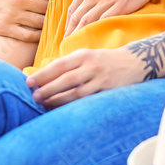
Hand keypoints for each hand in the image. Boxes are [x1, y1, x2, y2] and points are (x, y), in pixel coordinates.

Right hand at [0, 0, 50, 41]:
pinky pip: (29, 36)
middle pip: (47, 8)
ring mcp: (11, 14)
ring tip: (49, 21)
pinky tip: (38, 31)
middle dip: (52, 10)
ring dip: (46, 23)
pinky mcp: (5, 28)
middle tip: (56, 12)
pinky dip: (37, 35)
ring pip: (40, 22)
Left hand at [25, 48, 142, 108]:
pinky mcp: (110, 92)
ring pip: (77, 92)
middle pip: (66, 79)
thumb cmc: (103, 61)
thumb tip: (43, 77)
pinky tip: (65, 110)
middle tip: (34, 96)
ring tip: (45, 104)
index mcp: (83, 54)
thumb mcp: (87, 56)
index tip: (29, 82)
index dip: (43, 74)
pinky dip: (76, 106)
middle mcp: (92, 65)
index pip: (59, 65)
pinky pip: (90, 101)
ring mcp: (101, 79)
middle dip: (48, 88)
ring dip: (59, 100)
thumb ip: (69, 65)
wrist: (135, 62)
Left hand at [64, 0, 164, 36]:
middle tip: (65, 46)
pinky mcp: (121, 4)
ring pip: (86, 22)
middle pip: (76, 17)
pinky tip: (94, 44)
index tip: (67, 35)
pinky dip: (96, 34)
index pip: (73, 8)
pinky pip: (104, 22)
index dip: (68, 24)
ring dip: (78, 36)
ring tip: (75, 49)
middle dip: (69, 33)